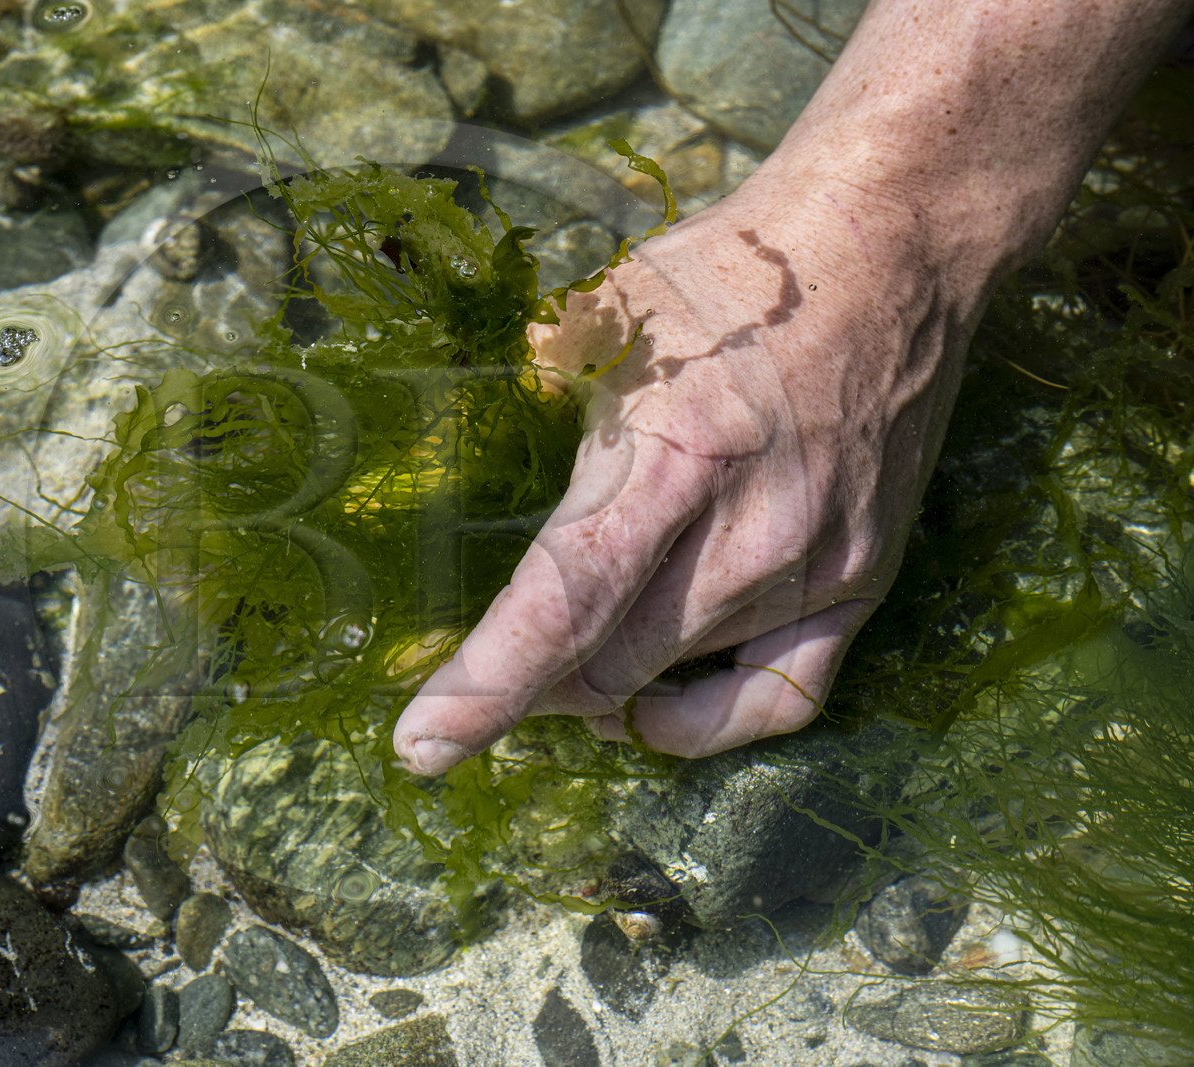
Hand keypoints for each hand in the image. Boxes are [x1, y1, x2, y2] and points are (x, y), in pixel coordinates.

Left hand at [391, 183, 974, 771]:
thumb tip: (487, 457)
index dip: (488, 683)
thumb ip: (544, 403)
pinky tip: (654, 712)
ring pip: (673, 677)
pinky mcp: (865, 581)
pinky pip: (780, 701)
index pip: (566, 599)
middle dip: (534, 682)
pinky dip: (703, 723)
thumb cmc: (729, 274)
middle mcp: (750, 531)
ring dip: (603, 683)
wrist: (890, 247)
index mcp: (673, 453)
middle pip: (610, 662)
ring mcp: (817, 565)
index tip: (422, 745)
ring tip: (567, 651)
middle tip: (497, 663)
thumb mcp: (607, 320)